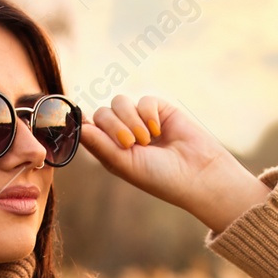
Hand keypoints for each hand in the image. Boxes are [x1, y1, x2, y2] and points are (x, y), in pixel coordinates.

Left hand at [79, 93, 269, 234]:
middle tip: (130, 144)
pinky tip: (158, 130)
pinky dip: (148, 113)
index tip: (82, 122)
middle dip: (113, 126)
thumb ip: (100, 145)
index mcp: (111, 151)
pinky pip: (144, 100)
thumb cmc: (160, 178)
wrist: (198, 174)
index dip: (84, 124)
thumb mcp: (125, 164)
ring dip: (130, 119)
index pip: (88, 128)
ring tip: (147, 140)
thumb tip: (78, 126)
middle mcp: (123, 134)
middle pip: (102, 113)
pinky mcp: (159, 110)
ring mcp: (141, 121)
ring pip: (119, 102)